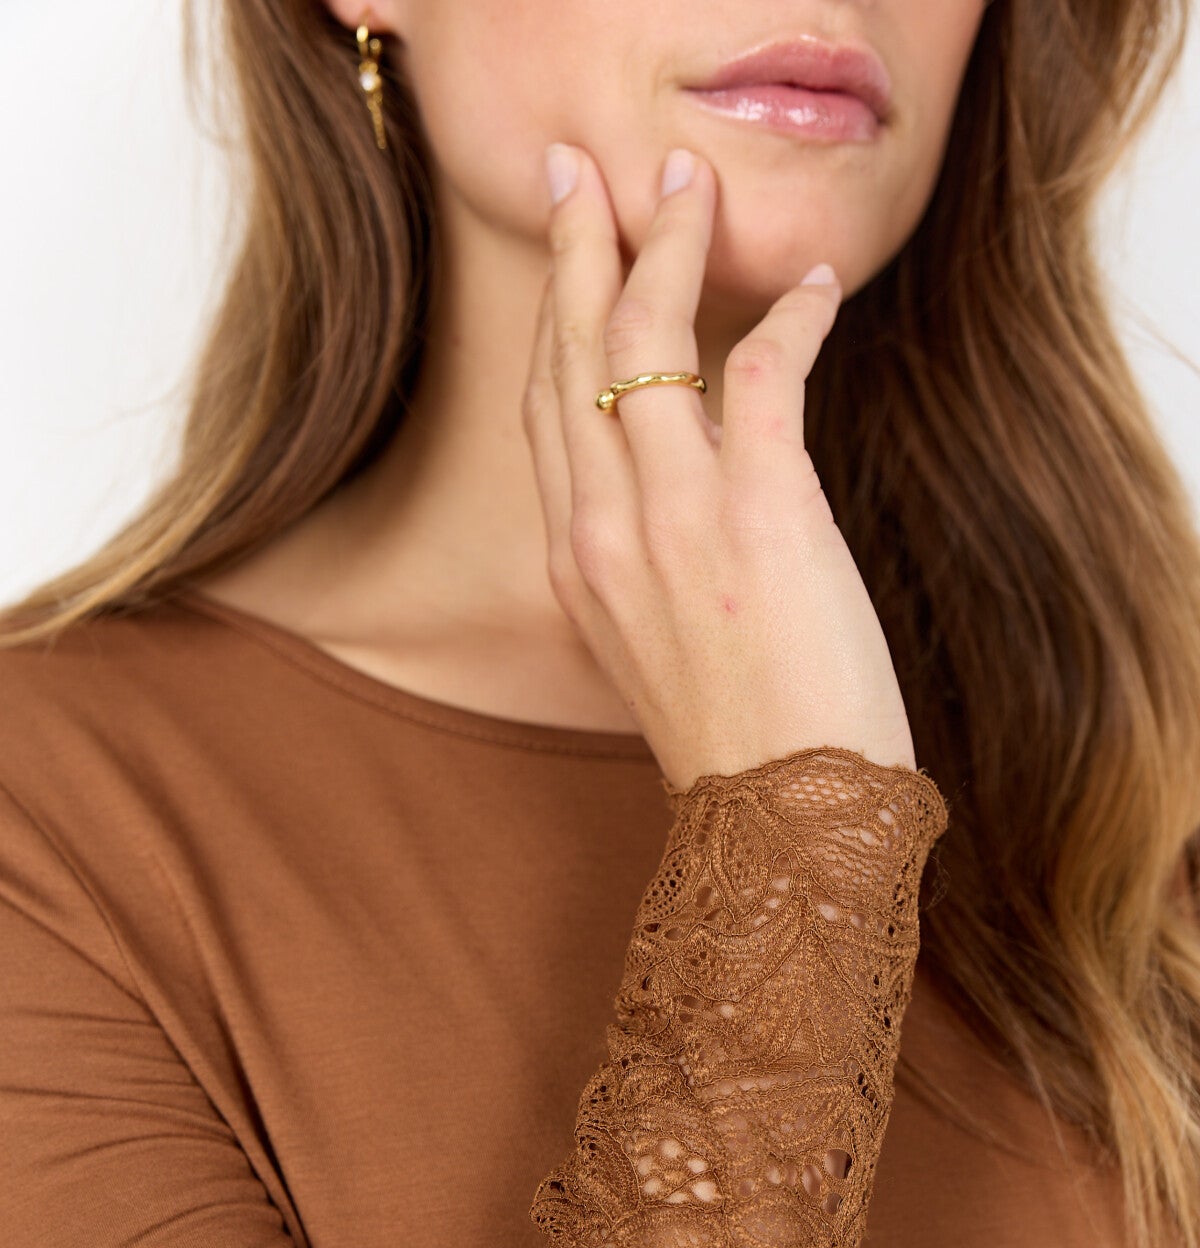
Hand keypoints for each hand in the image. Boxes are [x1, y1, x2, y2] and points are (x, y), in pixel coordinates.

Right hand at [521, 142, 917, 792]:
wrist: (784, 826)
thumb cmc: (738, 745)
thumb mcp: (655, 653)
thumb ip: (643, 567)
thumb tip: (678, 500)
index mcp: (575, 565)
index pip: (547, 411)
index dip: (554, 322)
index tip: (565, 258)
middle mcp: (604, 532)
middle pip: (573, 355)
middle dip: (579, 249)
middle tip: (585, 177)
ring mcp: (676, 521)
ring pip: (645, 340)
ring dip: (670, 244)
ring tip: (686, 186)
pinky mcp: (762, 516)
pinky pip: (764, 371)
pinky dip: (790, 314)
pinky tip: (813, 283)